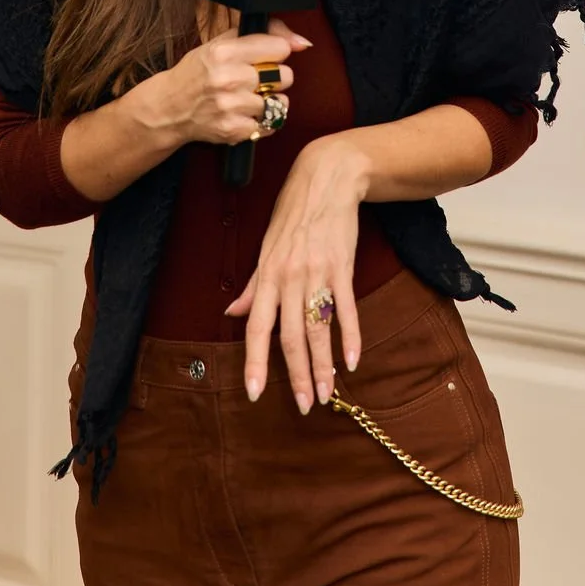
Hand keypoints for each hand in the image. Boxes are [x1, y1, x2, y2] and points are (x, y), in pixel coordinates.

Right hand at [131, 17, 310, 149]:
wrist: (170, 108)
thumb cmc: (197, 73)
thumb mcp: (221, 43)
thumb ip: (263, 35)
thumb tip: (300, 41)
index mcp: (225, 52)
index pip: (280, 48)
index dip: (276, 52)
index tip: (266, 56)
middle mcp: (229, 79)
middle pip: (285, 75)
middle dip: (274, 76)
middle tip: (256, 78)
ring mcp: (232, 107)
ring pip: (280, 101)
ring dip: (270, 99)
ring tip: (250, 96)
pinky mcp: (235, 130)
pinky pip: (271, 123)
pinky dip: (263, 119)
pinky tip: (247, 113)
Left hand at [224, 135, 370, 413]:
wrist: (326, 179)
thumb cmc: (293, 214)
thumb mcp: (266, 247)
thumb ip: (252, 285)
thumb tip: (231, 312)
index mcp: (267, 275)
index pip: (258, 327)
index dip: (254, 361)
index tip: (253, 393)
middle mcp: (289, 277)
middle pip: (291, 335)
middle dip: (297, 374)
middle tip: (303, 406)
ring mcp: (317, 273)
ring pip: (319, 328)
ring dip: (323, 364)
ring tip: (326, 394)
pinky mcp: (342, 266)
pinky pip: (346, 308)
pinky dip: (351, 336)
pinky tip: (353, 361)